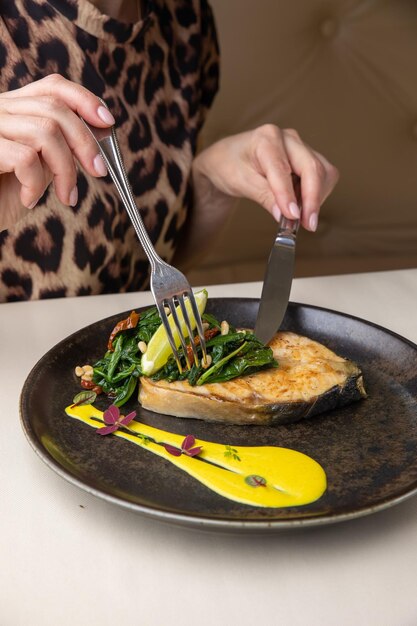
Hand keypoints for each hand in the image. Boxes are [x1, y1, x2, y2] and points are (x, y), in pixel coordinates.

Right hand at [0, 74, 113, 230]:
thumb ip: (60, 147)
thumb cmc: (2, 196)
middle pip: (55, 109)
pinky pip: (25, 158)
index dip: (85, 100)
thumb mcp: (39, 167)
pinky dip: (35, 184)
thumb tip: (100, 134)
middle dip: (85, 143)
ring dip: (66, 171)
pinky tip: (29, 200)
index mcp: (14, 109)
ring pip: (45, 131)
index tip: (108, 122)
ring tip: (67, 197)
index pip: (53, 87)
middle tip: (99, 172)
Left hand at [193, 124, 338, 230]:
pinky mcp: (307, 158)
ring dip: (316, 198)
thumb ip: (265, 197)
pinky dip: (315, 194)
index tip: (293, 218)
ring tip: (298, 216)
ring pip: (324, 172)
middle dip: (313, 199)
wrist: (227, 159)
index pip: (284, 170)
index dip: (290, 196)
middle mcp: (288, 138)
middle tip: (308, 225)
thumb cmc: (229, 165)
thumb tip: (287, 215)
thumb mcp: (240, 182)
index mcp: (267, 138)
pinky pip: (322, 176)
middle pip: (313, 168)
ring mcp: (300, 147)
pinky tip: (299, 205)